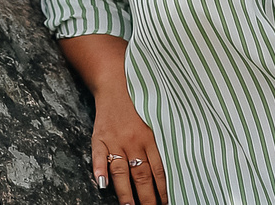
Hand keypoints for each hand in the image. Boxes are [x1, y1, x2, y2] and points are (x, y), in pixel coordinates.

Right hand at [89, 87, 166, 203]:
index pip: (159, 169)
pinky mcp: (99, 136)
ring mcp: (115, 139)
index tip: (166, 203)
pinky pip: (98, 154)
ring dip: (125, 191)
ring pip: (121, 170)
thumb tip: (176, 164)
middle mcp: (133, 140)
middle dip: (146, 197)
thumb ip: (162, 141)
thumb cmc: (140, 102)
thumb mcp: (156, 118)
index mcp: (150, 137)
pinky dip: (99, 169)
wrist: (116, 81)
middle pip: (141, 174)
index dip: (163, 189)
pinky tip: (101, 183)